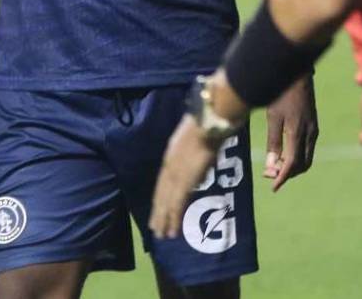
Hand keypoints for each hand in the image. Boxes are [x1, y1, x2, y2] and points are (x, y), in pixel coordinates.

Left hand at [149, 115, 222, 239]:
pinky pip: (176, 206)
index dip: (160, 197)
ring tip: (161, 235)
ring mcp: (175, 178)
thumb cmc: (204, 126)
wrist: (206, 126)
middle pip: (161, 195)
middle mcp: (169, 170)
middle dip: (158, 213)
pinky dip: (174, 219)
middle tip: (155, 229)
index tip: (158, 208)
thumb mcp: (193, 140)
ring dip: (164, 220)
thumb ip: (193, 155)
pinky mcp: (183, 185)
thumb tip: (198, 168)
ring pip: (166, 204)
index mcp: (170, 157)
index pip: (162, 182)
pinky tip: (173, 230)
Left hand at [263, 75, 318, 190]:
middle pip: (302, 165)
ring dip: (293, 166)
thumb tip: (271, 166)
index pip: (292, 164)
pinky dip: (297, 156)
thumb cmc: (281, 93)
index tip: (273, 186)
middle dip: (287, 173)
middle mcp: (309, 133)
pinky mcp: (314, 125)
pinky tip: (285, 152)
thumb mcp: (273, 117)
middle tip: (271, 174)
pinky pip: (308, 148)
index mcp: (297, 132)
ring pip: (306, 157)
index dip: (282, 177)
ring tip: (276, 164)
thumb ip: (273, 142)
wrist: (299, 73)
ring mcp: (313, 129)